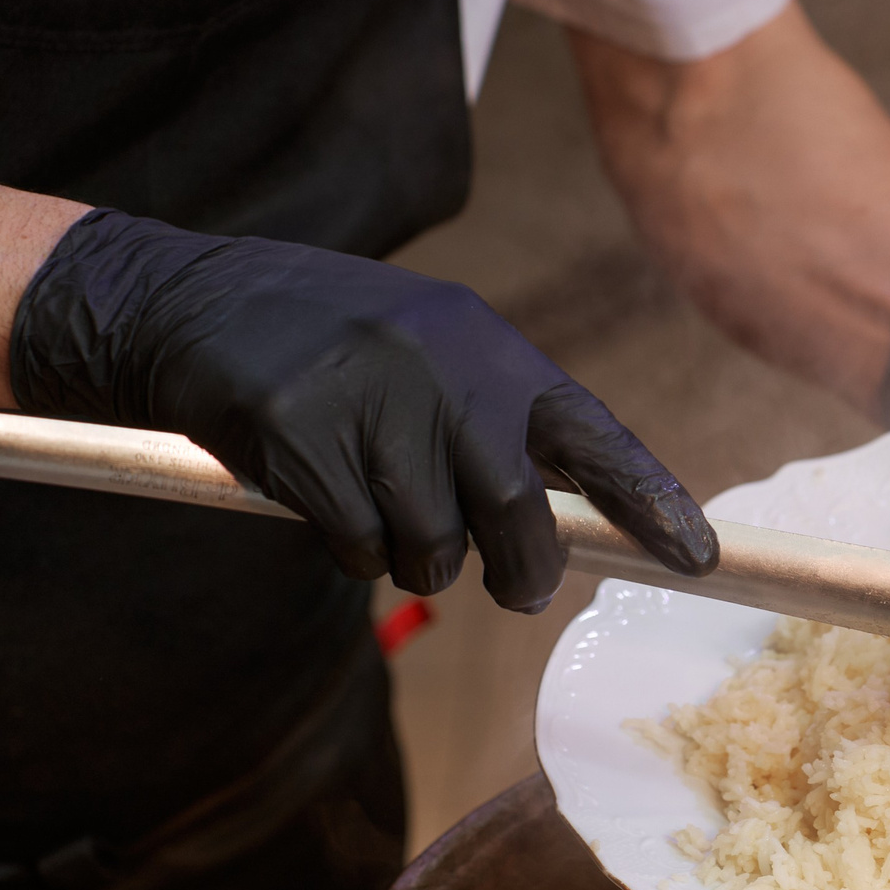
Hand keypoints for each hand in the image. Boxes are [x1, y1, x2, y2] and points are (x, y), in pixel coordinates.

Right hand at [8, 209, 715, 611]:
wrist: (189, 298)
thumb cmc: (331, 343)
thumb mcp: (433, 350)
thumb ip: (500, 423)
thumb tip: (573, 523)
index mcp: (489, 348)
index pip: (593, 436)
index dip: (651, 502)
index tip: (700, 559)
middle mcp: (442, 369)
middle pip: (516, 512)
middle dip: (524, 570)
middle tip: (516, 590)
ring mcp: (368, 401)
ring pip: (431, 544)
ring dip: (415, 559)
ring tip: (382, 516)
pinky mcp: (299, 436)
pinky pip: (356, 544)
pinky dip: (350, 549)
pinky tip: (323, 503)